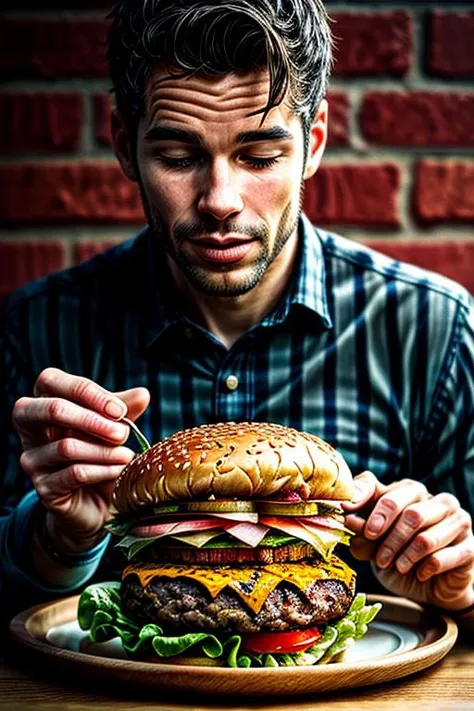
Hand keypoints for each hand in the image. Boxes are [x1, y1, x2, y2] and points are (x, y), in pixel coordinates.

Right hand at [13, 368, 149, 552]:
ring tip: (127, 455)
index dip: (87, 393)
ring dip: (104, 451)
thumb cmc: (100, 452)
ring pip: (67, 446)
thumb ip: (123, 408)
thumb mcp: (112, 425)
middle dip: (93, 419)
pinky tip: (119, 470)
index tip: (119, 410)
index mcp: (42, 401)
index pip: (51, 381)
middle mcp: (30, 428)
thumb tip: (142, 394)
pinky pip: (74, 474)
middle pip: (53, 409)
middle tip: (123, 433)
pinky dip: (103, 470)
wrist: (96, 502)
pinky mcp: (43, 488)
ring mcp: (33, 459)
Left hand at [343, 471, 473, 611]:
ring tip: (395, 567)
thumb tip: (348, 518)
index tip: (348, 515)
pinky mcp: (470, 546)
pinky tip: (419, 574)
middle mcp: (437, 501)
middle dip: (388, 538)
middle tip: (378, 557)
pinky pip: (444, 557)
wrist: (430, 588)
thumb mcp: (375, 543)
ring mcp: (457, 521)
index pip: (386, 489)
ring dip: (405, 556)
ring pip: (426, 537)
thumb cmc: (398, 556)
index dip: (365, 500)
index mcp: (410, 491)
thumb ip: (362, 528)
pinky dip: (425, 568)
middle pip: (409, 513)